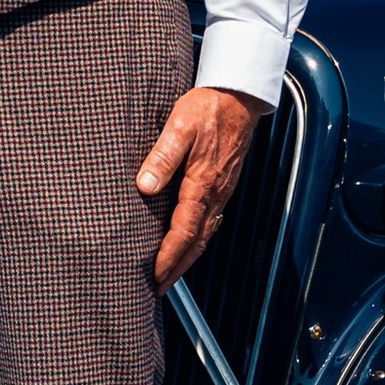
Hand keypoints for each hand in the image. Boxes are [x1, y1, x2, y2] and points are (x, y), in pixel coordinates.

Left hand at [139, 85, 264, 287]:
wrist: (239, 96)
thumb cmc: (208, 108)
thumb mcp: (179, 126)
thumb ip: (162, 157)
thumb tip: (145, 187)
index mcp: (202, 184)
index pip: (184, 232)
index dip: (168, 257)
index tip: (155, 276)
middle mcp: (215, 193)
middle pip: (197, 242)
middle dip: (178, 268)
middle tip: (160, 287)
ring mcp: (221, 190)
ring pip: (204, 233)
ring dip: (187, 256)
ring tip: (170, 272)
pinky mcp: (222, 183)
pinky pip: (209, 219)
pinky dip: (196, 238)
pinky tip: (186, 239)